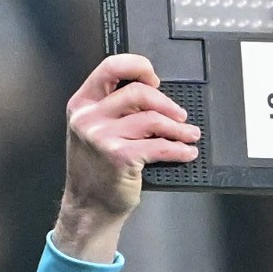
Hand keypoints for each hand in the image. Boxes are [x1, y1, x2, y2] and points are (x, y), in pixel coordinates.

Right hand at [54, 55, 199, 261]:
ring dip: (179, 128)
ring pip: (153, 119)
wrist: (89, 204)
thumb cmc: (96, 168)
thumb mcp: (93, 130)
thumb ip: (112, 108)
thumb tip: (152, 92)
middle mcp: (89, 117)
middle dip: (166, 102)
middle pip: (138, 92)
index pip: (109, 68)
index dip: (137, 66)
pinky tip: (187, 152)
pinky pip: (160, 146)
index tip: (154, 77)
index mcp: (82, 103)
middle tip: (180, 115)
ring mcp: (103, 137)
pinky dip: (179, 148)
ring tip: (190, 135)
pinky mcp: (120, 157)